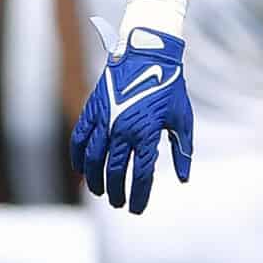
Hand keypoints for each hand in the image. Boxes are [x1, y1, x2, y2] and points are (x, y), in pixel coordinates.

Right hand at [71, 0, 191, 211]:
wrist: (148, 53)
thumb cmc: (170, 86)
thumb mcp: (182, 119)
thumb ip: (182, 151)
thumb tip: (183, 178)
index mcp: (148, 133)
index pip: (140, 175)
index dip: (138, 196)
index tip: (137, 209)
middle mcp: (123, 129)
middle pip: (115, 171)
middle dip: (116, 192)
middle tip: (120, 203)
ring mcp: (105, 119)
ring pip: (93, 159)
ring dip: (95, 180)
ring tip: (100, 192)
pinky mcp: (93, 109)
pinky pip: (79, 138)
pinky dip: (78, 157)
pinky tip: (81, 169)